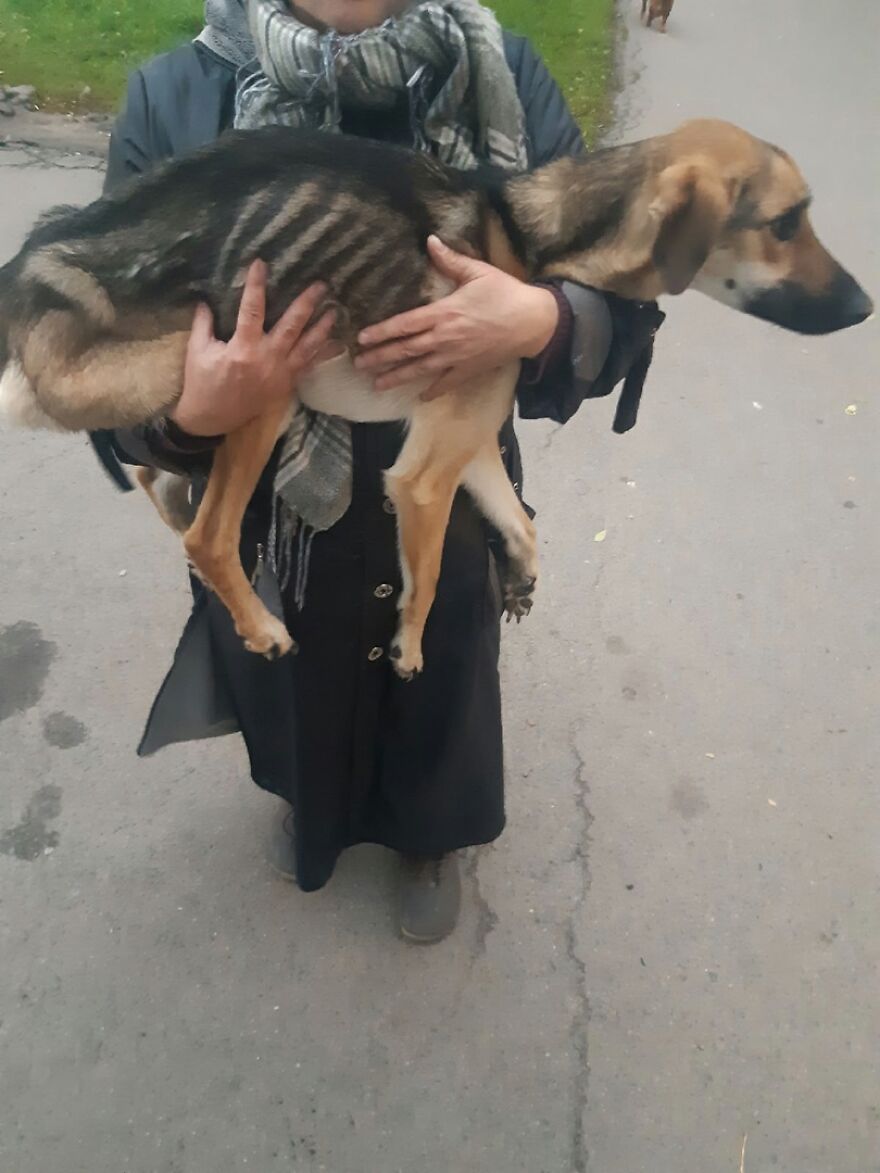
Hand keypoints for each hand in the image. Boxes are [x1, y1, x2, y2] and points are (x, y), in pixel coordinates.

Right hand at [172, 260, 335, 435]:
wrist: (211, 418)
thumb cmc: (201, 383)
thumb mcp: (197, 351)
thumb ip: (203, 324)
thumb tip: (205, 299)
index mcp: (242, 348)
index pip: (252, 309)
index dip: (256, 285)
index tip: (261, 264)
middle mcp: (266, 359)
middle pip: (291, 326)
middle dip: (307, 304)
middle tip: (321, 286)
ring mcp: (279, 374)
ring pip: (306, 348)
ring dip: (322, 329)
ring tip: (335, 311)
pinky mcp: (285, 386)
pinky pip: (308, 367)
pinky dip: (323, 355)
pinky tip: (337, 344)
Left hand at [355, 235, 558, 399]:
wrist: (534, 322)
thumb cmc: (506, 294)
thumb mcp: (478, 272)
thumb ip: (451, 260)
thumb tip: (430, 241)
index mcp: (444, 313)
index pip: (404, 324)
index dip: (382, 332)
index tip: (363, 338)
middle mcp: (445, 338)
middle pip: (405, 349)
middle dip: (380, 357)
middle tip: (358, 364)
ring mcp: (456, 357)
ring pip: (419, 369)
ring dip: (396, 376)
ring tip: (377, 384)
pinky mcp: (469, 369)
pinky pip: (446, 383)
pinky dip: (432, 391)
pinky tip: (419, 396)